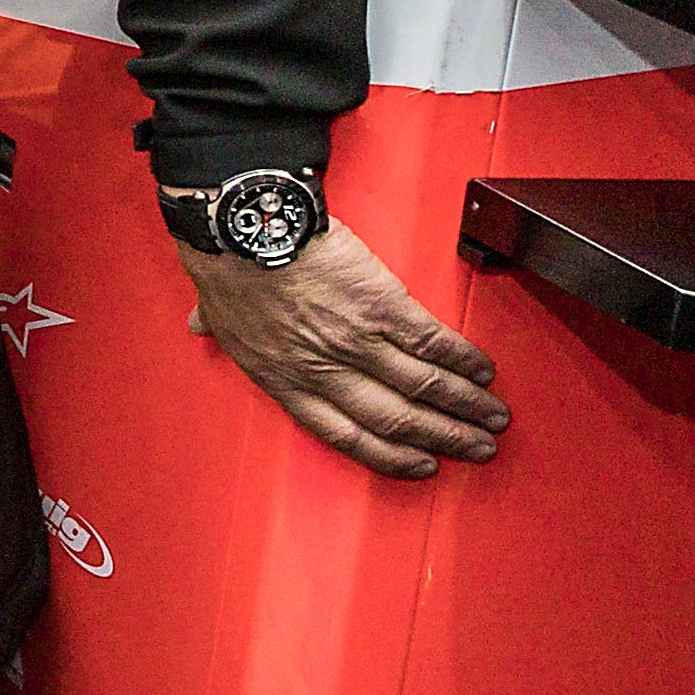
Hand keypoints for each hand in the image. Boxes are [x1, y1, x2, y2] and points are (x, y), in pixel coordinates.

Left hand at [186, 215, 504, 478]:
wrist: (247, 229)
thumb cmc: (229, 267)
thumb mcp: (215, 312)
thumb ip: (220, 331)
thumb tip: (200, 328)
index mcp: (286, 381)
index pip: (345, 435)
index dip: (389, 456)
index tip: (421, 465)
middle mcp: (326, 369)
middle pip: (397, 419)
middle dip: (444, 438)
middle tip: (478, 449)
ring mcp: (357, 340)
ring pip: (423, 386)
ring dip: (465, 405)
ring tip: (494, 418)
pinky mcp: (383, 306)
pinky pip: (432, 341)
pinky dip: (462, 359)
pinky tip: (482, 370)